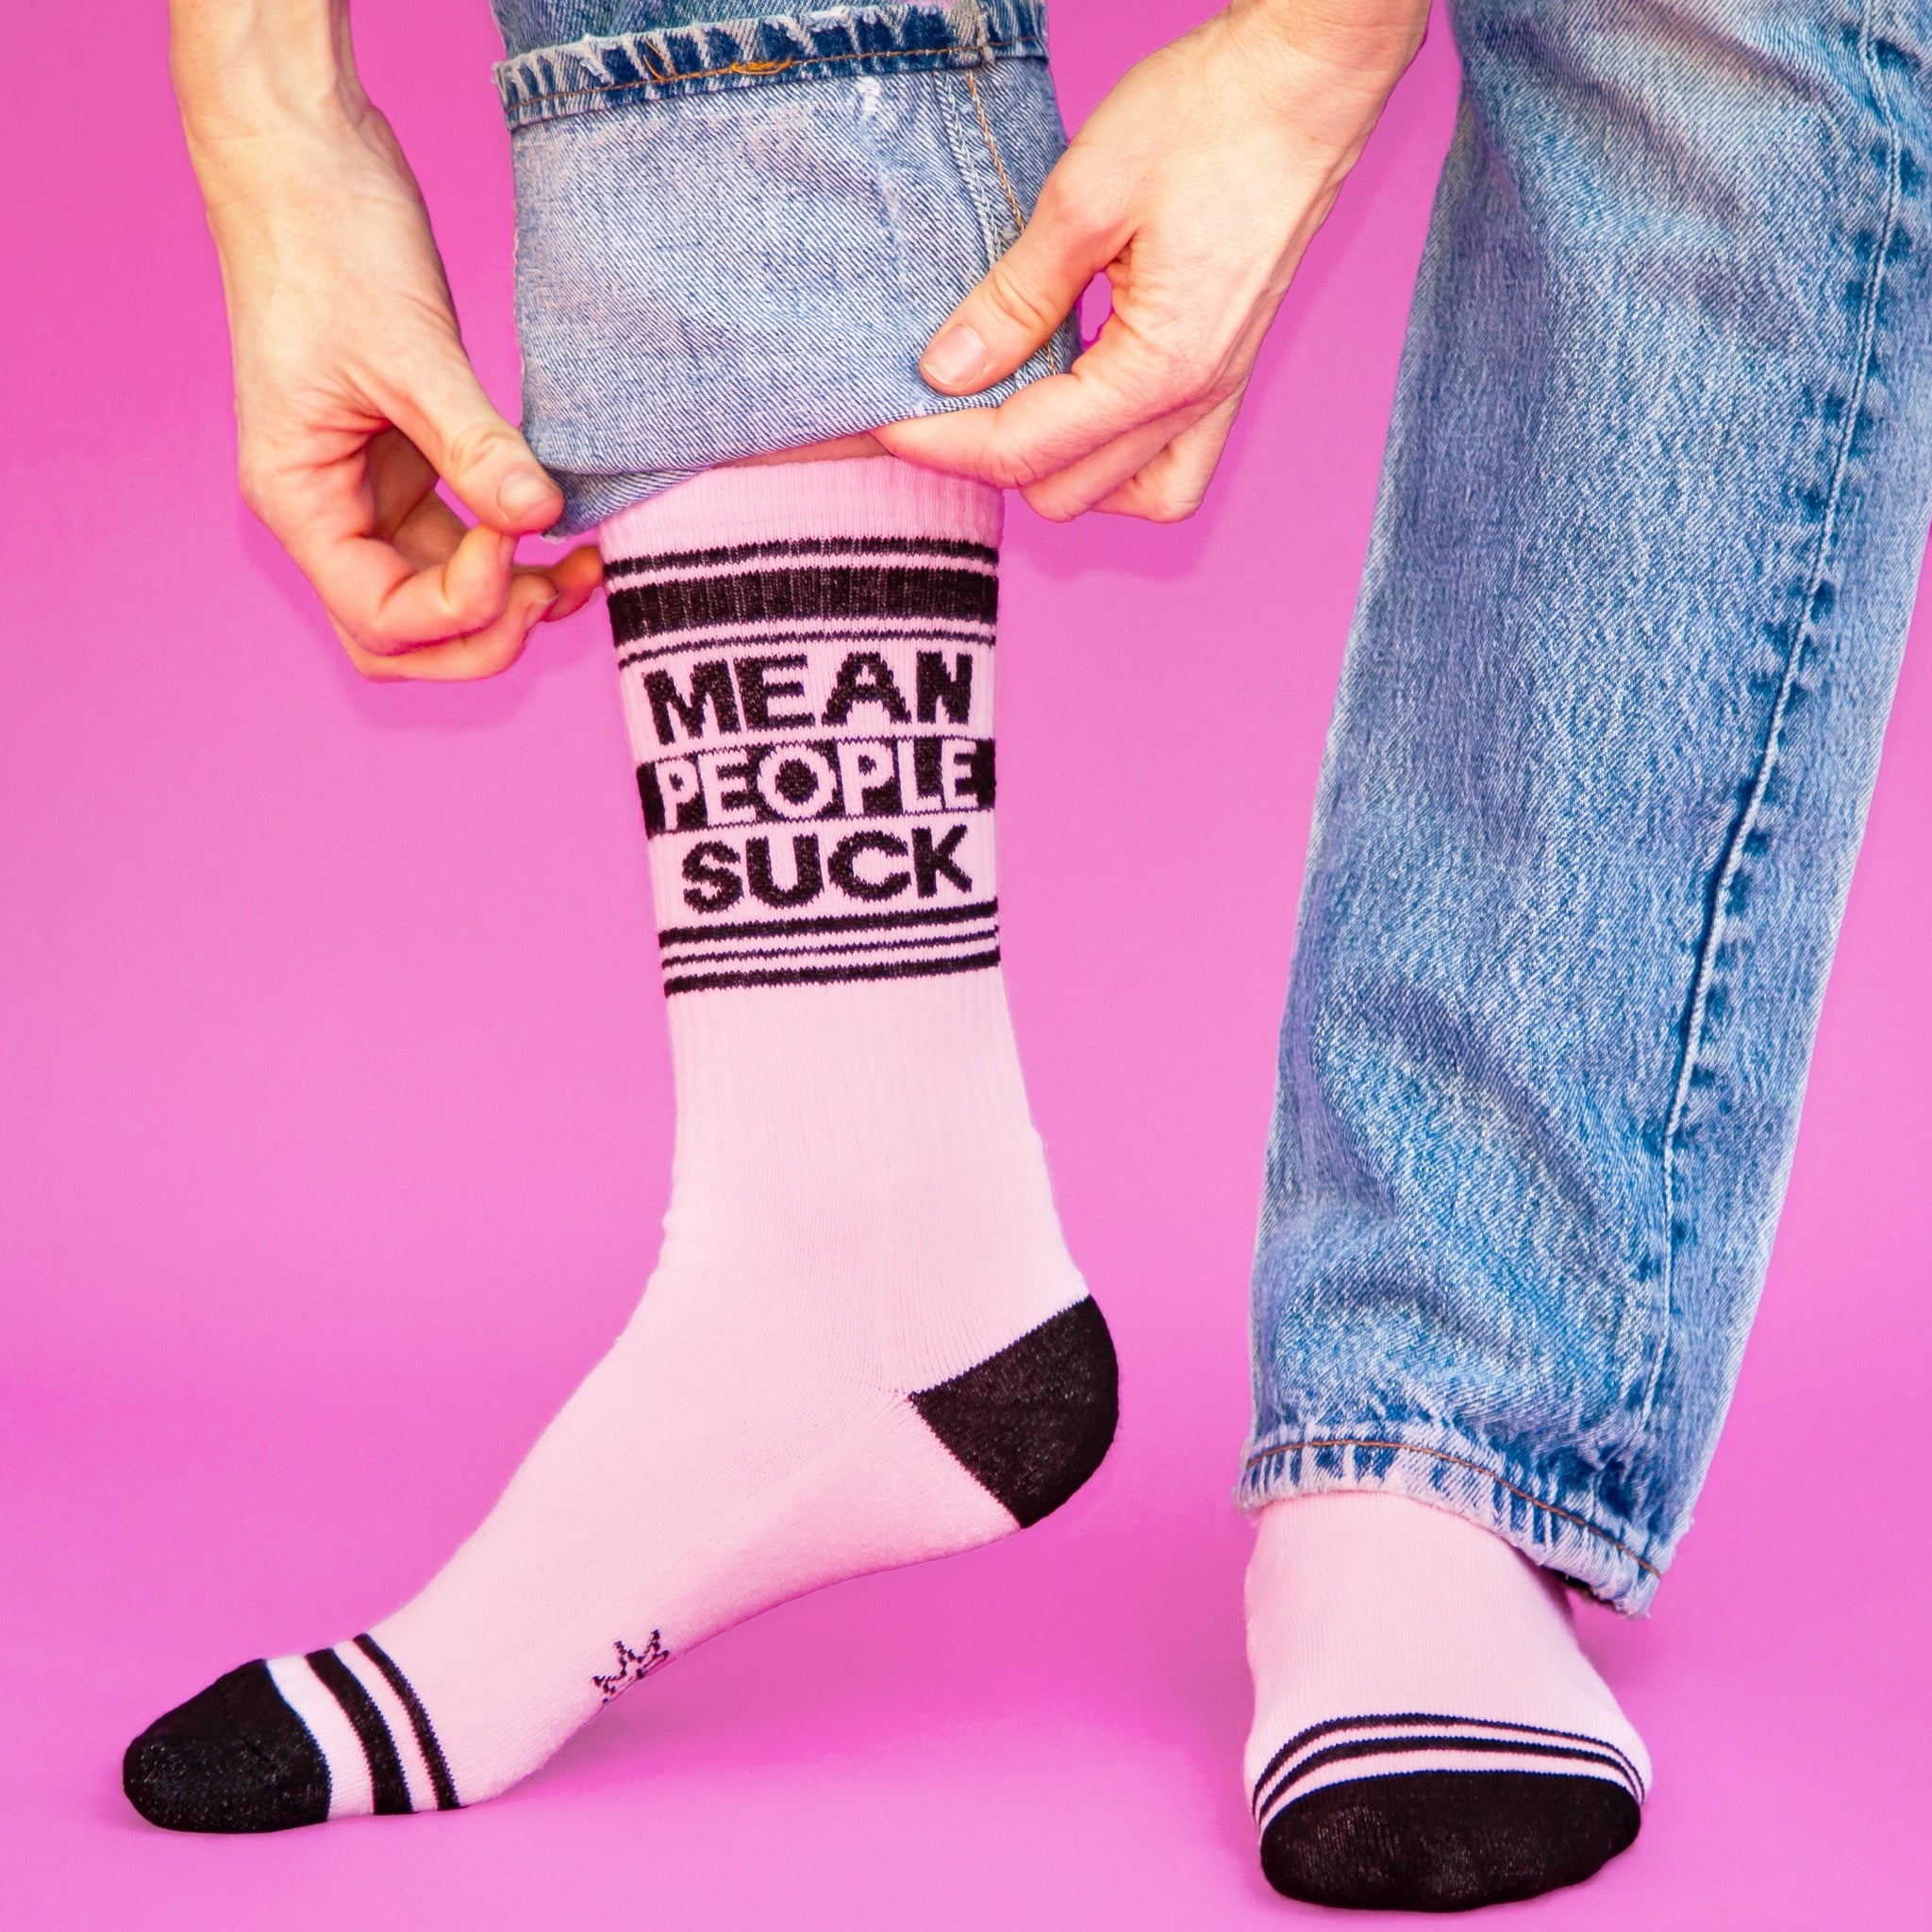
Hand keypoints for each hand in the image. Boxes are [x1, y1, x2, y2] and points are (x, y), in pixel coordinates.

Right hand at [170, 0, 600, 679]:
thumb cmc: (327, 237)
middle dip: (486, 635)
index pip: (381, 619)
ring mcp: (372, 492)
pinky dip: (516, 556)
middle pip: (404, 638)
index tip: (515, 542)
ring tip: (585, 570)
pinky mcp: (413, 461)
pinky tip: (569, 535)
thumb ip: (473, 443)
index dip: (459, 607)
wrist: (307, 155)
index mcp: (300, 500)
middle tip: (559, 591)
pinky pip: (465, 543)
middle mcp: (330, 512)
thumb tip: (542, 517)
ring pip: (441, 599)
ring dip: (513, 605)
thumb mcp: (407, 348)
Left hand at [877, 0, 1427, 521]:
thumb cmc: (1212, 119)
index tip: (882, 424)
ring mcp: (1219, 392)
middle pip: (1066, 490)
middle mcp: (1197, 401)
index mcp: (1160, 371)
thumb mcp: (1084, 198)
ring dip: (1056, 471)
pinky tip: (1072, 404)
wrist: (1308, 82)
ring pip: (1125, 498)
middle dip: (989, 459)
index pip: (1023, 450)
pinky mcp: (1226, 371)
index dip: (940, 444)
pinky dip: (1111, 459)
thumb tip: (945, 372)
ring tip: (1006, 409)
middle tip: (934, 403)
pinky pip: (1168, 466)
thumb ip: (1013, 300)